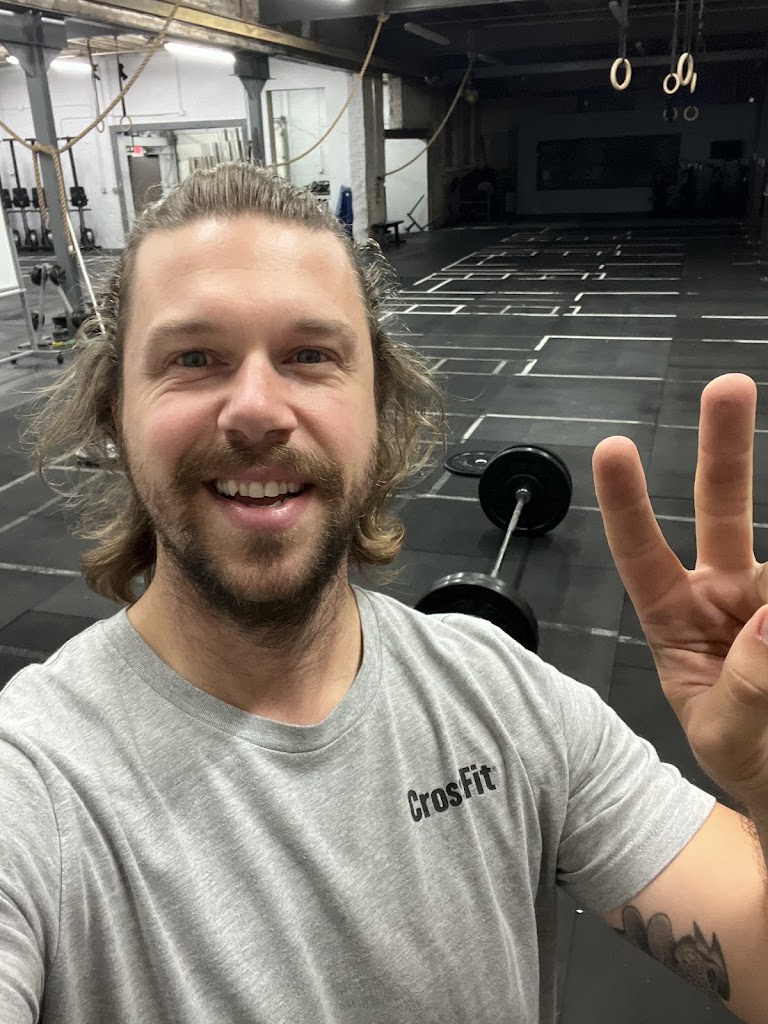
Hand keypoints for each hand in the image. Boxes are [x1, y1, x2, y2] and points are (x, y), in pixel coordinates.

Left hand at [592, 374, 767, 807]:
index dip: (627, 504)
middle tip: (728, 386)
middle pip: (721, 507)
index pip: (642, 554)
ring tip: (764, 624)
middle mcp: (727, 593)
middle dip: (724, 446)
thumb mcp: (729, 736)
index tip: (612, 447)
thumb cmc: (750, 765)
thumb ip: (746, 686)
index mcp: (677, 619)